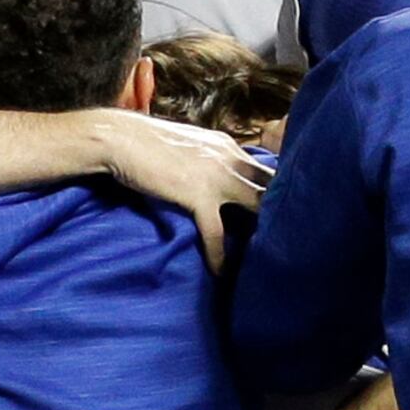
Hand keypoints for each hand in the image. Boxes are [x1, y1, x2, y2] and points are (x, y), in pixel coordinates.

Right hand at [82, 109, 270, 271]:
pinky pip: (215, 232)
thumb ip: (207, 156)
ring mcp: (216, 177)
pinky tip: (220, 271)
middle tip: (289, 232)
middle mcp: (229, 158)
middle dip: (283, 207)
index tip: (280, 208)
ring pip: (256, 206)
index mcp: (227, 145)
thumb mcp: (188, 142)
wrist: (120, 138)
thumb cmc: (145, 140)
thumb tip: (212, 174)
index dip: (275, 189)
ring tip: (269, 254)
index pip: (264, 167)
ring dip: (263, 230)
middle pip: (271, 185)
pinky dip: (219, 254)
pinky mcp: (198, 195)